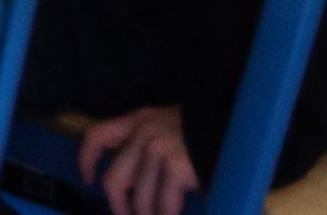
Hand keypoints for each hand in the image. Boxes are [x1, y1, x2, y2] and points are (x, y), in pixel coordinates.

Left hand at [79, 106, 199, 214]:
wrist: (239, 126)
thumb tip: (129, 182)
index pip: (97, 135)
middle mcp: (144, 133)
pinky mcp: (176, 166)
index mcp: (138, 120)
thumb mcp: (168, 128)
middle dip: (119, 208)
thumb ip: (147, 146)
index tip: (88, 178)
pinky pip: (165, 204)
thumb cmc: (204, 134)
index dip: (87, 159)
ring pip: (140, 199)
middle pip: (114, 180)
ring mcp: (159, 150)